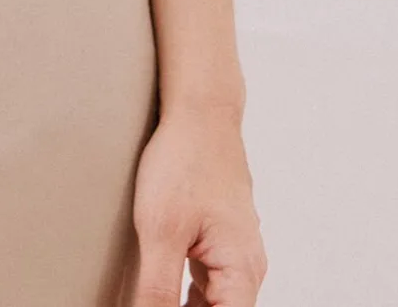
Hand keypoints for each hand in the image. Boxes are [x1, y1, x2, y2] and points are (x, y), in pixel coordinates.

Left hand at [127, 105, 267, 305]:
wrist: (200, 110)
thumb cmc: (185, 161)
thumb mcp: (161, 232)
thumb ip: (157, 291)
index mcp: (243, 272)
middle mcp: (247, 267)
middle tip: (150, 302)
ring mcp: (235, 252)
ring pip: (213, 304)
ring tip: (154, 299)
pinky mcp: (219, 239)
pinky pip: (208, 283)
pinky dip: (186, 296)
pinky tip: (161, 294)